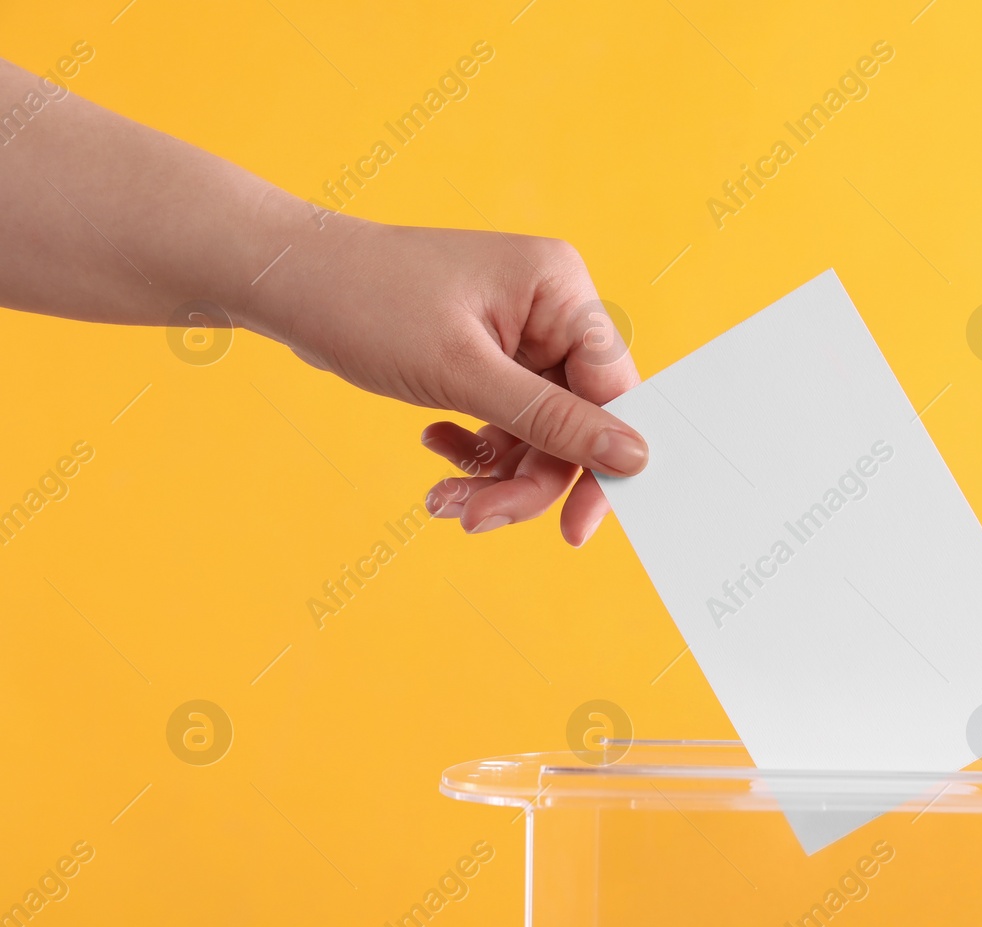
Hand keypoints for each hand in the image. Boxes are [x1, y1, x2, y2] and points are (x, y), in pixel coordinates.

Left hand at [248, 217, 646, 544]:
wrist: (285, 281)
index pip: (612, 390)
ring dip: (495, 476)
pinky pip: (504, 422)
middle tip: (476, 520)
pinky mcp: (487, 356)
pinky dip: (475, 450)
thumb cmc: (366, 303)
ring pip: (536, 433)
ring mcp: (518, 334)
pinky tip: (435, 449)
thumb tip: (634, 456)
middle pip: (572, 422)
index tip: (577, 528)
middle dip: (526, 479)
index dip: (600, 462)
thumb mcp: (464, 373)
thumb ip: (553, 420)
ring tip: (443, 501)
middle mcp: (548, 309)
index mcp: (560, 290)